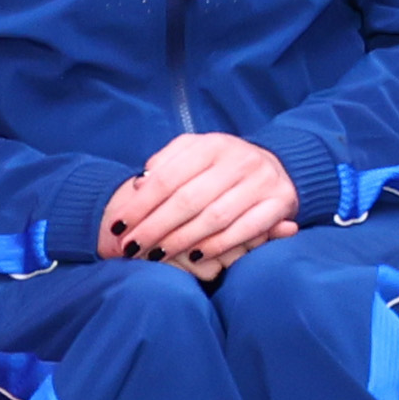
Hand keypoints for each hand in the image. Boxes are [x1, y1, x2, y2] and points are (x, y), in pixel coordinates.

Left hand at [100, 131, 299, 273]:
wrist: (277, 166)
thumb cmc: (222, 165)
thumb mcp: (194, 153)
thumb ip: (166, 164)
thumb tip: (139, 185)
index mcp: (211, 145)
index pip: (168, 177)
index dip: (140, 204)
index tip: (118, 225)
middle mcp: (238, 160)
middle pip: (188, 199)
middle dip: (155, 226)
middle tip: (131, 246)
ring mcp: (261, 181)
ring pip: (214, 217)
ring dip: (181, 239)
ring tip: (156, 255)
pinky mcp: (280, 202)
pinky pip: (246, 229)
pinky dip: (219, 244)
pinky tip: (195, 255)